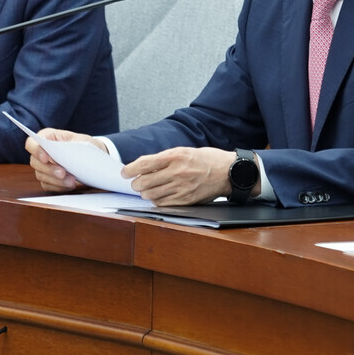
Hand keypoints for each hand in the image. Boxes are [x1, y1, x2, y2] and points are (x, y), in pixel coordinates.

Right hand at [27, 128, 104, 191]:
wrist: (91, 157)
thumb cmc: (85, 145)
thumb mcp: (83, 140)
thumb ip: (74, 145)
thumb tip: (67, 155)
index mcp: (47, 137)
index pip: (32, 143)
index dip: (36, 150)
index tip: (45, 158)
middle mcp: (41, 153)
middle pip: (35, 162)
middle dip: (49, 169)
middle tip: (62, 173)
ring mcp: (42, 167)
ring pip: (41, 175)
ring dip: (56, 180)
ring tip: (71, 181)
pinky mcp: (47, 180)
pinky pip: (48, 185)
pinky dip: (59, 187)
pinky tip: (70, 185)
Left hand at [122, 147, 236, 205]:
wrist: (228, 172)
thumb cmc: (207, 159)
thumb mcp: (185, 151)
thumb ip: (164, 159)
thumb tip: (143, 166)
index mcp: (176, 156)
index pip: (144, 164)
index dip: (130, 169)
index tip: (125, 172)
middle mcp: (177, 172)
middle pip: (144, 182)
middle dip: (136, 183)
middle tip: (137, 182)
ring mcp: (181, 188)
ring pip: (150, 195)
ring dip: (145, 193)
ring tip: (148, 189)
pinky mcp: (186, 201)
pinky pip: (162, 204)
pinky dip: (157, 201)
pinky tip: (160, 196)